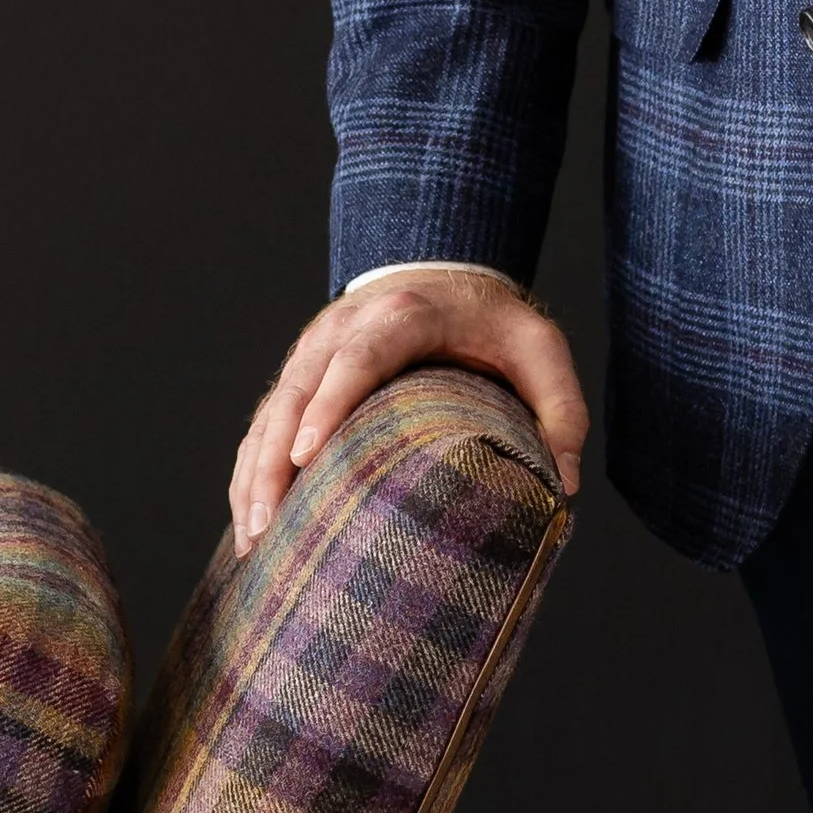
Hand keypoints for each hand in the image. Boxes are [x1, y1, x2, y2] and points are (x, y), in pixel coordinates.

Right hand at [229, 267, 589, 557]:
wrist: (445, 272)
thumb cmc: (493, 322)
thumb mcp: (540, 349)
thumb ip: (561, 409)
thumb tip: (563, 487)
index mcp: (402, 316)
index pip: (358, 358)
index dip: (330, 405)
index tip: (307, 456)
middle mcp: (343, 327)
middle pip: (297, 392)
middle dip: (276, 459)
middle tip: (267, 525)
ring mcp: (313, 350)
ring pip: (269, 411)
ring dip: (254, 473)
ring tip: (251, 541)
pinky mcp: (299, 375)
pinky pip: (263, 423)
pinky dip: (250, 469)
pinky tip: (249, 522)